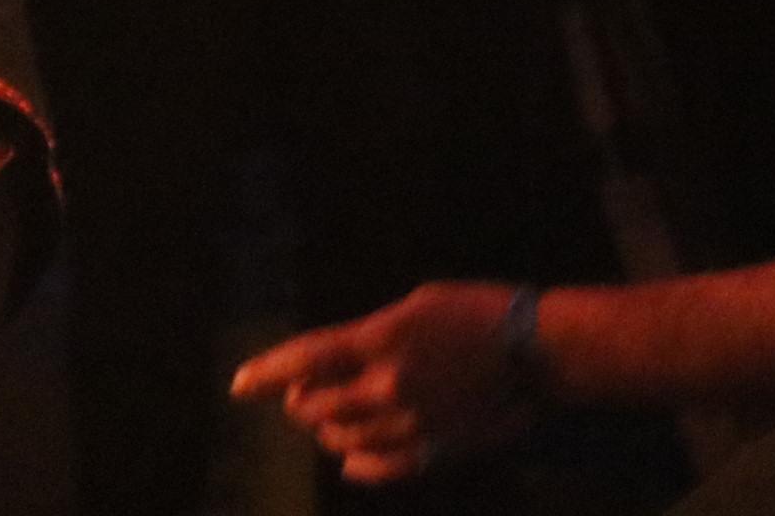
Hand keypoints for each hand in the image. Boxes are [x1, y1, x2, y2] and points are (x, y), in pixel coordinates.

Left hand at [233, 282, 539, 485]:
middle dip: (298, 403)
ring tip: (328, 420)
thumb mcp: (411, 307)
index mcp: (379, 340)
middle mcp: (388, 386)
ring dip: (327, 430)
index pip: (304, 359)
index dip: (265, 373)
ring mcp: (412, 423)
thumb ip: (365, 337)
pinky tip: (351, 458)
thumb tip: (329, 363)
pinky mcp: (435, 449)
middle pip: (315, 407)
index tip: (238, 385)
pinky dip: (359, 464)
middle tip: (300, 396)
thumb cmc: (472, 312)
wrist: (535, 351)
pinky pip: (383, 468)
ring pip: (343, 440)